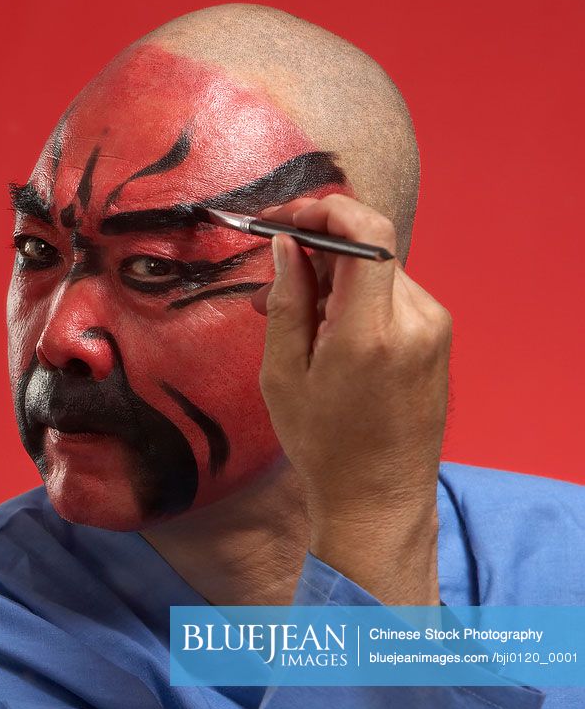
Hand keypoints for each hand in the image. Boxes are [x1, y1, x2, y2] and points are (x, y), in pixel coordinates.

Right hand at [252, 195, 448, 604]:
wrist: (378, 497)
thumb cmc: (324, 445)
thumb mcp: (283, 375)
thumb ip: (286, 302)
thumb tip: (286, 245)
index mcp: (371, 332)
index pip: (367, 233)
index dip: (324, 210)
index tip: (284, 220)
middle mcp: (415, 322)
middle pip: (367, 249)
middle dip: (314, 250)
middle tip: (269, 283)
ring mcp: (434, 329)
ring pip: (377, 270)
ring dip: (333, 276)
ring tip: (293, 316)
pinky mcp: (438, 338)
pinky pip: (391, 295)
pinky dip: (355, 297)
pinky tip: (327, 332)